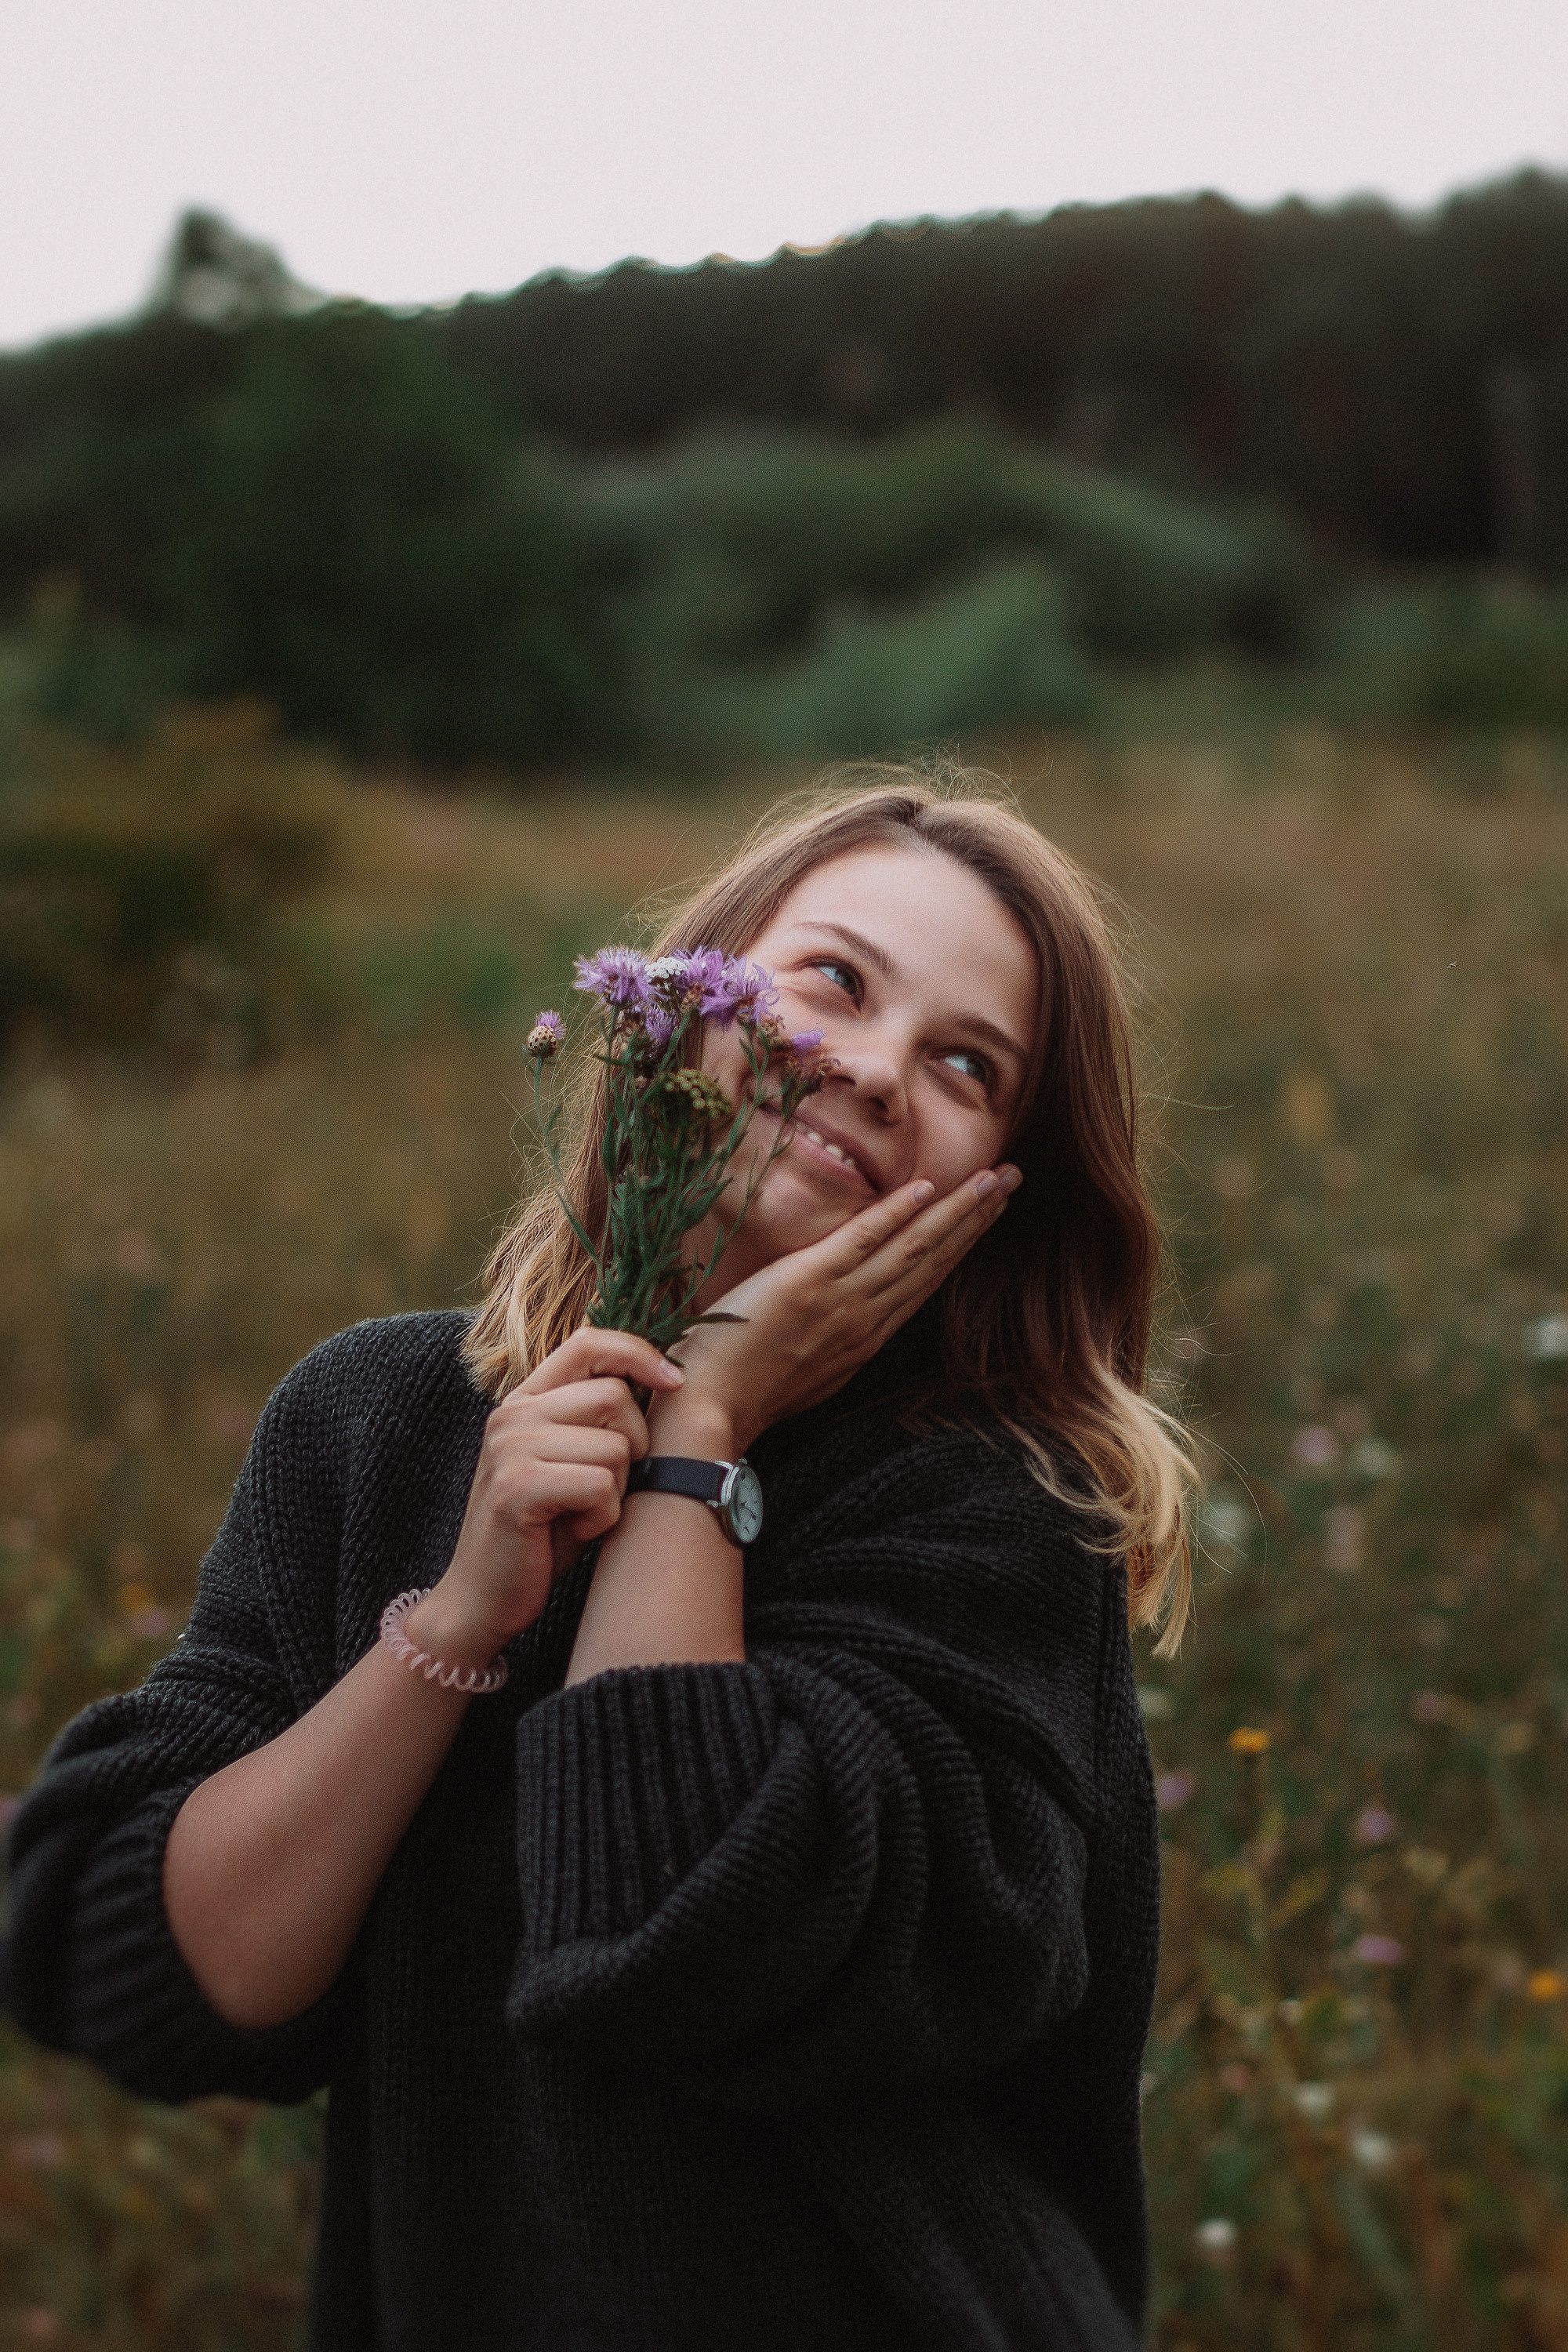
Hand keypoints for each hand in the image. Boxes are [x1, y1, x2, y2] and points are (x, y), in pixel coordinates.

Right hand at [411, 1329, 682, 1668]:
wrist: (484, 1598)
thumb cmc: (542, 1534)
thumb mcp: (572, 1464)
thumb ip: (599, 1421)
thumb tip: (667, 1377)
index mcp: (525, 1401)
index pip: (589, 1342)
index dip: (640, 1353)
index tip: (674, 1382)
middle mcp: (513, 1415)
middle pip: (615, 1396)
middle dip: (633, 1446)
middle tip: (606, 1487)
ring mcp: (511, 1448)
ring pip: (615, 1446)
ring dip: (617, 1490)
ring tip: (585, 1513)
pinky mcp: (517, 1488)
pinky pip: (601, 1485)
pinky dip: (604, 1516)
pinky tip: (577, 1531)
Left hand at [652, 1162, 1022, 1459]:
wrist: (708, 1410)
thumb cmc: (737, 1390)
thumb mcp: (802, 1368)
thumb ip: (828, 1339)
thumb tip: (837, 1318)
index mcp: (864, 1340)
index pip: (923, 1282)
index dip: (960, 1245)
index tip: (989, 1215)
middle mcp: (865, 1321)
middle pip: (934, 1261)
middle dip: (977, 1219)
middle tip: (1014, 1179)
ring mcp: (842, 1301)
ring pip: (914, 1248)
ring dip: (958, 1211)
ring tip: (996, 1178)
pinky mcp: (809, 1283)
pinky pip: (864, 1240)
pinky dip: (899, 1214)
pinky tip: (929, 1188)